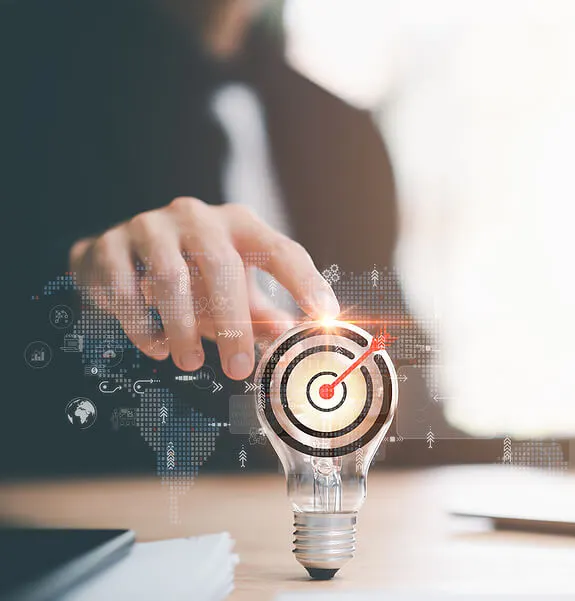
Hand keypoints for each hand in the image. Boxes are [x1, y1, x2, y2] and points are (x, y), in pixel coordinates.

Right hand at [69, 197, 339, 379]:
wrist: (118, 257)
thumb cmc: (192, 275)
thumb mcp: (233, 290)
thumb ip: (264, 316)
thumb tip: (297, 344)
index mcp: (239, 225)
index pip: (280, 249)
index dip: (305, 282)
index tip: (324, 315)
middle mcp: (198, 218)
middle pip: (221, 263)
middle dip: (232, 321)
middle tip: (238, 369)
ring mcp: (151, 226)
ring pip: (170, 275)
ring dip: (182, 326)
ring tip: (190, 361)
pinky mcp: (111, 245)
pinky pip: (125, 285)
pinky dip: (141, 322)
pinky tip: (154, 346)